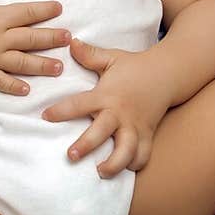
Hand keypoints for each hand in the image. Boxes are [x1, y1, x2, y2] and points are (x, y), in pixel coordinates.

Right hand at [0, 0, 70, 95]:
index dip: (45, 9)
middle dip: (52, 38)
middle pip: (31, 38)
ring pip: (21, 62)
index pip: (28, 12)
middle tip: (69, 38)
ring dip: (42, 65)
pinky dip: (13, 86)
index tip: (59, 9)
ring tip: (58, 68)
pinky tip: (26, 90)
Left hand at [42, 38, 168, 176]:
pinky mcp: (148, 134)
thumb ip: (90, 54)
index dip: (61, 111)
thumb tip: (70, 42)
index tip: (45, 116)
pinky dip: (135, 164)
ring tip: (100, 172)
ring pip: (126, 151)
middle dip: (86, 145)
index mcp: (107, 94)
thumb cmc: (134, 66)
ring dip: (114, 164)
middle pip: (102, 132)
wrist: (168, 73)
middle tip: (70, 156)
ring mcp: (135, 126)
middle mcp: (120, 113)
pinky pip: (143, 155)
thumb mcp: (112, 58)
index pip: (80, 104)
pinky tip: (123, 170)